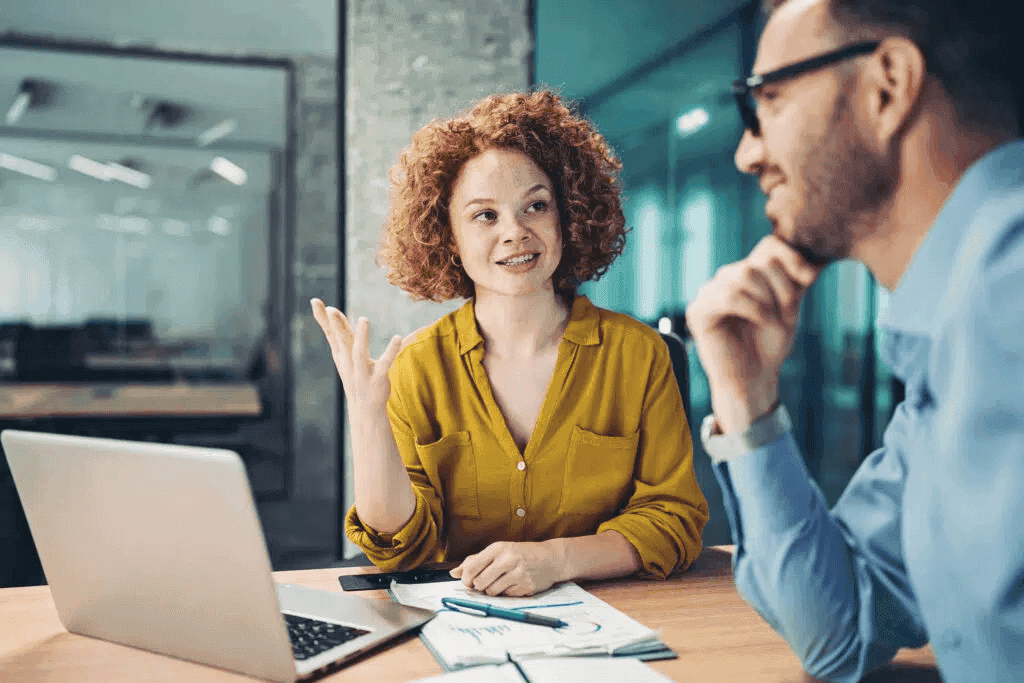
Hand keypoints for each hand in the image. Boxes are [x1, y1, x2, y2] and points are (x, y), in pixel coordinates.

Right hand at [310, 298, 402, 414]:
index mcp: (341, 355)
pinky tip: (398, 337)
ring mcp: (362, 372)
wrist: (364, 411)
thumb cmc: (354, 376)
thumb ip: (338, 332)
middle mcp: (349, 362)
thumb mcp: (343, 355)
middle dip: (336, 326)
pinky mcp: (378, 380)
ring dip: (361, 337)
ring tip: (363, 319)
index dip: (323, 319)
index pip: (331, 334)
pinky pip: (384, 364)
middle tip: (332, 310)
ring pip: (359, 353)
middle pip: (341, 342)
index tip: (315, 302)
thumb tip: (328, 310)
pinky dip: (391, 351)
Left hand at [450, 541, 562, 596]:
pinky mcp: (525, 586)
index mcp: (498, 549)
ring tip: (500, 582)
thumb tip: (453, 573)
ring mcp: (517, 573)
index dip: (466, 579)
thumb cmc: (520, 554)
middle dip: (479, 586)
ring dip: (492, 591)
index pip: (472, 567)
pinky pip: (505, 596)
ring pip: (491, 592)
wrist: (550, 558)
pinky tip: (513, 584)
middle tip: (485, 583)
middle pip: (479, 583)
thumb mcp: (498, 551)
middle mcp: (507, 560)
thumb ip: (475, 561)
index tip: (468, 582)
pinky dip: (506, 593)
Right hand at [686, 235, 819, 431]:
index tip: (809, 279)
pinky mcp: (698, 311)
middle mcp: (725, 279)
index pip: (768, 246)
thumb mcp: (789, 307)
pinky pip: (728, 296)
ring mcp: (708, 293)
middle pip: (757, 263)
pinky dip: (752, 308)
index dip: (791, 257)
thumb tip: (814, 261)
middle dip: (780, 288)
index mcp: (747, 273)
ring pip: (743, 274)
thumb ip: (794, 281)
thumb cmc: (770, 346)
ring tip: (773, 321)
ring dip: (767, 300)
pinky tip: (762, 321)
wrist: (754, 379)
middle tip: (787, 313)